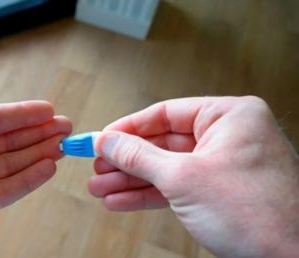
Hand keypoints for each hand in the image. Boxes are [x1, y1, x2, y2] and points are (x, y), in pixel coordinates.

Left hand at [0, 92, 71, 257]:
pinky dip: (25, 182)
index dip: (18, 115)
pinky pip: (1, 194)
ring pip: (7, 165)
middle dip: (35, 133)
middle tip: (66, 127)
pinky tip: (46, 170)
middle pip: (2, 142)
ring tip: (63, 146)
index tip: (46, 109)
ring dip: (36, 155)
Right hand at [88, 97, 298, 257]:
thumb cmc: (257, 213)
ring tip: (101, 188)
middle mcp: (228, 136)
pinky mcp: (220, 193)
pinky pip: (177, 187)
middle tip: (97, 167)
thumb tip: (108, 141)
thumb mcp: (184, 178)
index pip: (166, 113)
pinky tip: (121, 201)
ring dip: (132, 180)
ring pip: (166, 168)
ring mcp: (223, 166)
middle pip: (163, 142)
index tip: (102, 138)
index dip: (129, 127)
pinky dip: (149, 195)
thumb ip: (140, 157)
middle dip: (126, 160)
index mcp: (229, 117)